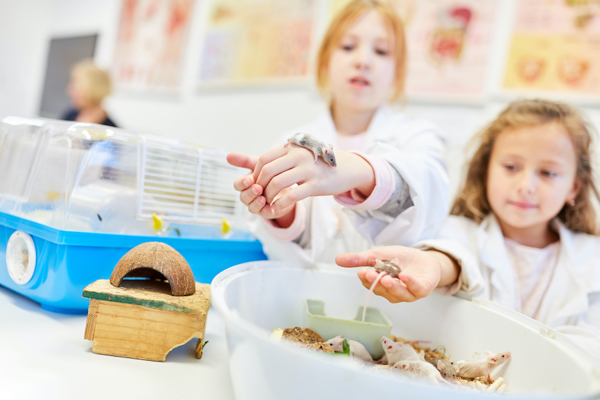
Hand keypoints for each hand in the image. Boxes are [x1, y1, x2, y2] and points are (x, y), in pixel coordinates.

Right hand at [227, 153, 295, 220]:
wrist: (288, 183)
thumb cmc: (271, 173)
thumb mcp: (261, 164)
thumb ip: (246, 161)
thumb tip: (228, 155)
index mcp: (246, 184)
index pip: (238, 185)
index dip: (242, 183)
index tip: (249, 180)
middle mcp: (249, 196)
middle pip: (243, 197)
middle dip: (250, 193)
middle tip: (258, 188)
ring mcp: (258, 205)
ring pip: (252, 207)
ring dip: (256, 203)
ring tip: (262, 199)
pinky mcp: (269, 212)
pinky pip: (265, 214)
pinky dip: (266, 211)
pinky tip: (270, 207)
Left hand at [252, 144, 374, 211]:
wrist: (346, 168)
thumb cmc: (317, 164)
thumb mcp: (298, 155)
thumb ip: (277, 158)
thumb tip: (241, 160)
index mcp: (292, 148)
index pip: (264, 159)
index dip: (255, 174)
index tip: (255, 184)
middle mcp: (298, 155)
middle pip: (268, 171)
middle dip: (259, 186)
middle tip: (259, 196)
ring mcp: (308, 169)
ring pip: (277, 183)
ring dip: (268, 196)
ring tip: (267, 202)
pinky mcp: (316, 184)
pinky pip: (293, 195)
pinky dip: (281, 203)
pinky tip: (278, 207)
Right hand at [335, 246, 445, 302]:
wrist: (424, 259)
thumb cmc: (400, 260)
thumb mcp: (378, 255)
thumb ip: (360, 259)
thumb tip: (337, 259)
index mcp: (380, 286)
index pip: (370, 285)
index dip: (366, 279)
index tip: (361, 271)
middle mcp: (393, 293)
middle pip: (382, 291)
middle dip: (376, 282)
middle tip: (370, 274)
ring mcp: (408, 293)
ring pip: (398, 294)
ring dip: (392, 287)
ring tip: (386, 278)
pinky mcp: (423, 290)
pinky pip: (416, 290)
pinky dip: (411, 285)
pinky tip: (405, 277)